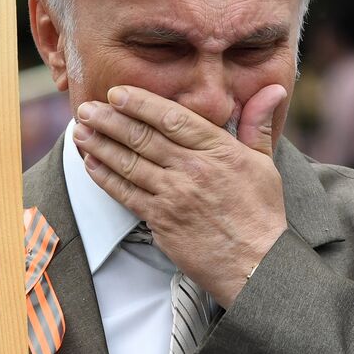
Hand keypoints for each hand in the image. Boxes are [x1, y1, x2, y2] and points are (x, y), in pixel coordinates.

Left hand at [73, 84, 288, 306]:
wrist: (257, 264)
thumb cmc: (261, 213)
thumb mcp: (265, 163)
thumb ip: (258, 124)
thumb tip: (273, 89)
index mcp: (219, 150)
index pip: (172, 117)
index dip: (141, 103)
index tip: (118, 92)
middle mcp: (193, 169)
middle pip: (143, 137)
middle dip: (110, 120)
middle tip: (86, 108)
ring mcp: (175, 196)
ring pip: (129, 163)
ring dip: (100, 145)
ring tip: (80, 131)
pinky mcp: (162, 221)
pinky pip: (126, 194)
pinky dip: (105, 177)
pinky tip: (91, 164)